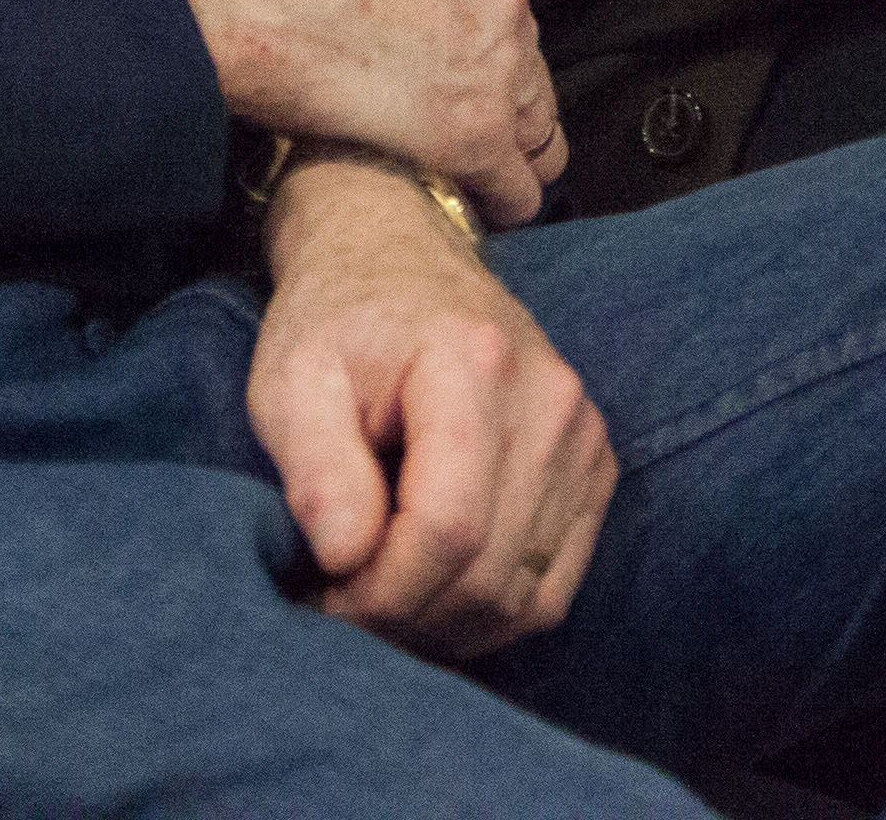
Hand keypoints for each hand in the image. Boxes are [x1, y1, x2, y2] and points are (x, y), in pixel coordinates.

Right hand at [145, 0, 562, 227]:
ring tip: (474, 184)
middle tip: (462, 135)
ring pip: (536, 129)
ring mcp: (494, 64)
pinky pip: (517, 187)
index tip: (448, 75)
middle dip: (500, 101)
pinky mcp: (475, 131)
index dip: (473, 47)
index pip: (495, 4)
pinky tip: (474, 215)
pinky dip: (502, 204)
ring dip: (508, 156)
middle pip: (527, 66)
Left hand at [245, 157, 613, 656]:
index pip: (447, 529)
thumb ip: (315, 469)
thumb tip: (346, 559)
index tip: (323, 598)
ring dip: (444, 626)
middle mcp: (549, 399)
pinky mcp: (594, 467)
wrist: (399, 258)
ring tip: (380, 597)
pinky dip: (489, 612)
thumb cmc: (336, 322)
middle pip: (489, 574)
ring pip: (524, 597)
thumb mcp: (291, 380)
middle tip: (340, 609)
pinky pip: (552, 588)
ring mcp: (583, 436)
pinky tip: (432, 589)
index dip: (382, 592)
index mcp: (474, 363)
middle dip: (404, 617)